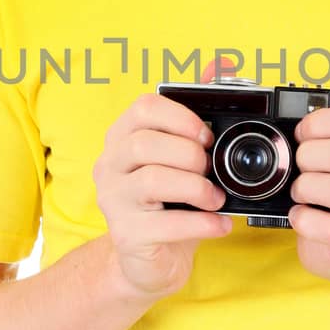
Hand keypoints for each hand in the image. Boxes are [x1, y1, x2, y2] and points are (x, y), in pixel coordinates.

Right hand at [92, 55, 234, 298]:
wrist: (149, 261)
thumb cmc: (168, 204)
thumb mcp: (181, 160)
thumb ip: (195, 116)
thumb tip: (219, 67)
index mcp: (122, 139)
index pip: (142, 109)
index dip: (179, 117)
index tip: (207, 135)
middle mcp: (110, 166)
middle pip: (143, 144)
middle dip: (188, 154)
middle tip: (210, 170)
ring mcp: (113, 201)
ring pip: (152, 180)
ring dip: (196, 187)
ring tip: (216, 198)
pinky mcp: (126, 235)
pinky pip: (165, 223)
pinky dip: (200, 223)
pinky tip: (220, 224)